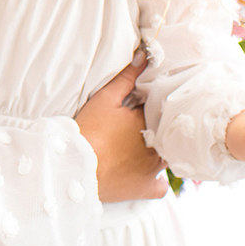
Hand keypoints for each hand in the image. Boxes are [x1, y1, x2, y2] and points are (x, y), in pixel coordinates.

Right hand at [75, 55, 167, 201]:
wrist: (76, 166)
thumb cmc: (90, 129)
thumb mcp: (106, 98)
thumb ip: (128, 78)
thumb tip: (146, 57)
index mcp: (151, 121)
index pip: (163, 109)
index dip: (156, 105)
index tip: (145, 104)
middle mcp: (159, 146)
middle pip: (168, 133)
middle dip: (160, 128)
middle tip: (142, 125)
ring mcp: (154, 169)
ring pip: (168, 157)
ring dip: (160, 150)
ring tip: (143, 145)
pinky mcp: (145, 188)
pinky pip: (160, 185)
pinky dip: (155, 179)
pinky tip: (145, 172)